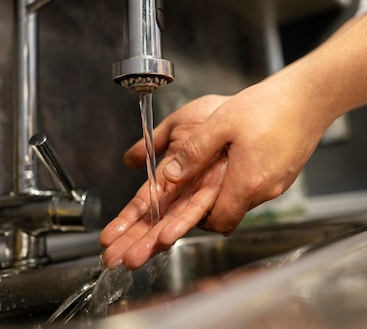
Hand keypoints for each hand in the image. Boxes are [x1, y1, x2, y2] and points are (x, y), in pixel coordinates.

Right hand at [99, 94, 229, 268]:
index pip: (145, 202)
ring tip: (135, 257)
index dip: (126, 220)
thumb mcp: (182, 121)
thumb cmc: (224, 113)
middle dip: (135, 239)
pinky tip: (166, 236)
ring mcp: (206, 189)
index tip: (108, 238)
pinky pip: (199, 208)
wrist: (258, 106)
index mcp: (175, 173)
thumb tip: (129, 159)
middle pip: (156, 218)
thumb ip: (158, 140)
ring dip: (154, 239)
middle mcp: (189, 187)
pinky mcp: (223, 188)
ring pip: (175, 220)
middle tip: (113, 260)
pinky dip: (181, 222)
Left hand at [101, 73, 332, 268]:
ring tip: (212, 173)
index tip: (182, 213)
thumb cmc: (268, 106)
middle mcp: (265, 190)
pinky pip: (259, 186)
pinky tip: (237, 159)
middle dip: (209, 208)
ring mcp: (278, 184)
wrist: (310, 98)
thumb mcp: (221, 123)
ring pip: (245, 199)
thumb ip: (194, 152)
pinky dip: (243, 180)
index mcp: (246, 183)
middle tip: (191, 194)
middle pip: (231, 213)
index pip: (219, 222)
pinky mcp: (285, 174)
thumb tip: (169, 176)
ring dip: (227, 192)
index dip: (198, 222)